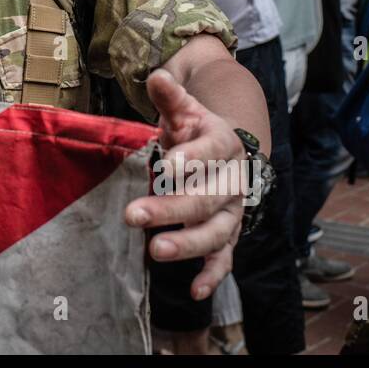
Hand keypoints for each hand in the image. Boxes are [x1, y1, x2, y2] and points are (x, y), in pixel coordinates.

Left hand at [124, 69, 246, 300]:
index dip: (190, 159)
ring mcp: (232, 211)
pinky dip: (213, 275)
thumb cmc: (197, 129)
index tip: (164, 166)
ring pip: (217, 232)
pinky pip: (224, 258)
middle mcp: (234, 180)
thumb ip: (170, 95)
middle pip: (207, 198)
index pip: (210, 152)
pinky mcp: (227, 235)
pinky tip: (195, 291)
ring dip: (188, 243)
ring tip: (156, 250)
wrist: (229, 150)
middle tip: (134, 215)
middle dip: (171, 208)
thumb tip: (156, 75)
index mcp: (225, 144)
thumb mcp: (184, 109)